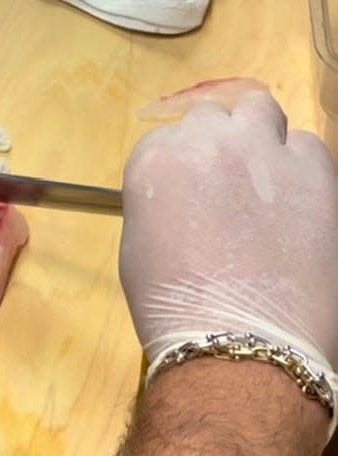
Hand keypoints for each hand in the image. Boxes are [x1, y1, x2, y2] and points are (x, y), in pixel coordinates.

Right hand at [120, 90, 337, 377]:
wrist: (236, 343)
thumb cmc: (175, 307)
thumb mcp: (140, 240)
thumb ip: (163, 194)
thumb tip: (190, 191)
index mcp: (157, 157)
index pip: (173, 133)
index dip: (188, 160)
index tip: (198, 186)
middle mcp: (208, 141)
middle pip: (218, 112)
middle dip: (224, 138)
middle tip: (232, 177)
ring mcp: (263, 151)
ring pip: (264, 112)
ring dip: (263, 140)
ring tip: (270, 183)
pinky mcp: (314, 173)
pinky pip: (309, 146)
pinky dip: (302, 167)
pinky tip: (298, 204)